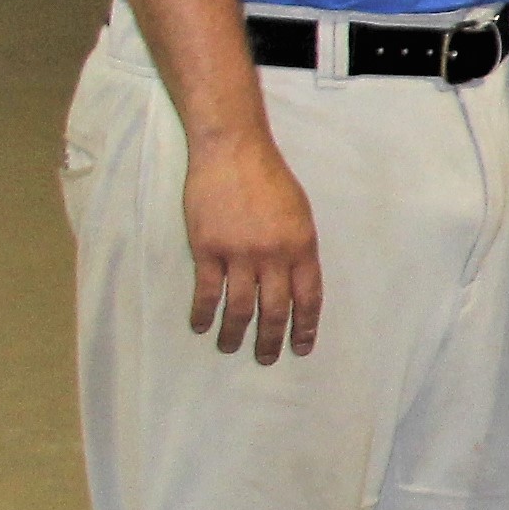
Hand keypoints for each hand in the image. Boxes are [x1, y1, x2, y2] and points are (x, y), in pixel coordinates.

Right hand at [181, 124, 322, 362]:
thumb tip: (296, 281)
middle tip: (266, 359)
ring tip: (231, 348)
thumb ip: (298, 247)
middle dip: (271, 340)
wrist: (233, 150)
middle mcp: (274, 255)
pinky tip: (200, 326)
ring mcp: (239, 253)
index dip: (305, 326)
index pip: (308, 297)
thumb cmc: (269, 178)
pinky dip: (203, 313)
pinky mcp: (208, 248)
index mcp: (302, 246)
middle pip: (275, 309)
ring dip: (235, 333)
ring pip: (240, 307)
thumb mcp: (300, 212)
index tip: (302, 347)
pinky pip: (207, 292)